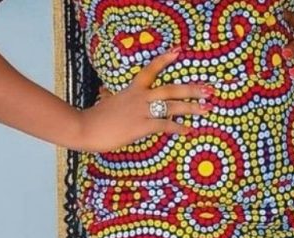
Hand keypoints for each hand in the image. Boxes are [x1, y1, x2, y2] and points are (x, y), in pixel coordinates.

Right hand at [74, 47, 214, 152]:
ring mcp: (141, 111)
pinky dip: (178, 128)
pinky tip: (188, 130)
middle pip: (171, 89)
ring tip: (207, 108)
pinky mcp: (141, 126)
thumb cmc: (96, 118)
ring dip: (192, 107)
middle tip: (209, 89)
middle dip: (191, 89)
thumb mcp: (107, 102)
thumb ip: (113, 98)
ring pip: (172, 106)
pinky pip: (164, 125)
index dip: (165, 60)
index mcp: (132, 89)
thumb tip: (106, 95)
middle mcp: (140, 97)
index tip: (179, 51)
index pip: (150, 70)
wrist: (85, 127)